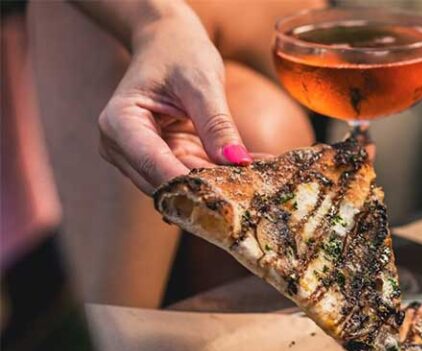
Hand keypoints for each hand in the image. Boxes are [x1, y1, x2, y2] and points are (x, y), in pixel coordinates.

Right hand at [97, 8, 252, 193]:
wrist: (167, 43)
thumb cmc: (178, 52)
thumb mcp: (202, 83)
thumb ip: (217, 124)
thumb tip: (237, 161)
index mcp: (120, 123)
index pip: (155, 166)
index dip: (191, 184)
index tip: (231, 194)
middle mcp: (121, 148)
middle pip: (166, 184)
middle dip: (209, 189)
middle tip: (255, 189)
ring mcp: (140, 158)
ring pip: (181, 187)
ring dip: (218, 185)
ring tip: (261, 179)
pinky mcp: (162, 161)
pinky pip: (193, 177)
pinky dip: (220, 176)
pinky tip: (255, 172)